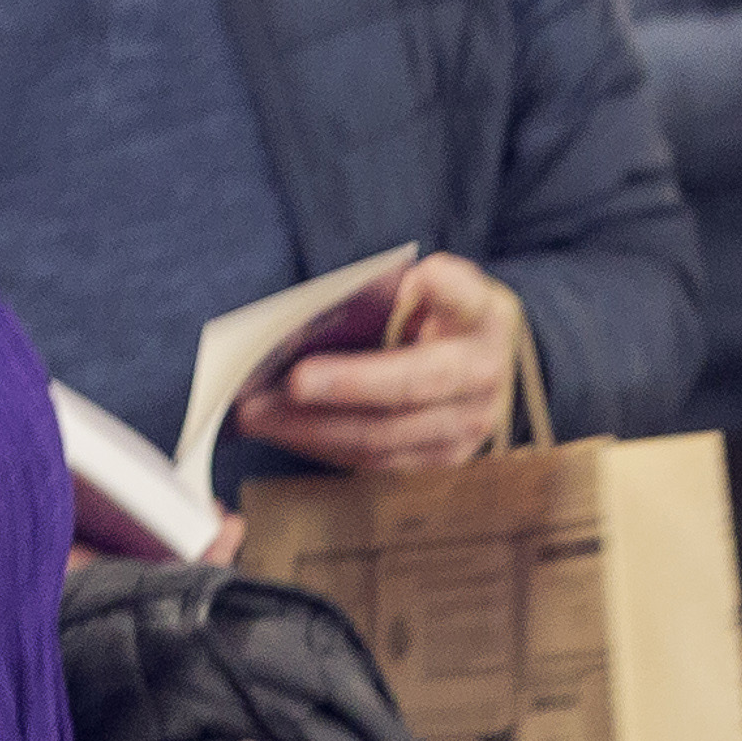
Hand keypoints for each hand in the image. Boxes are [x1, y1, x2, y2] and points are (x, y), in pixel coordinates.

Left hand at [235, 250, 525, 477]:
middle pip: (412, 384)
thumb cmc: (433, 317)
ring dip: (313, 427)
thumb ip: (391, 290)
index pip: (465, 296)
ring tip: (258, 413)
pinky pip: (373, 462)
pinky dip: (320, 445)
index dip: (445, 288)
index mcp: (483, 315)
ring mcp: (467, 426)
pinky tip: (280, 429)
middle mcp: (483, 374)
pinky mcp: (441, 461)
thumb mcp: (425, 289)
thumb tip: (318, 313)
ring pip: (384, 437)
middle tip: (289, 383)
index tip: (420, 278)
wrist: (475, 364)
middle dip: (346, 386)